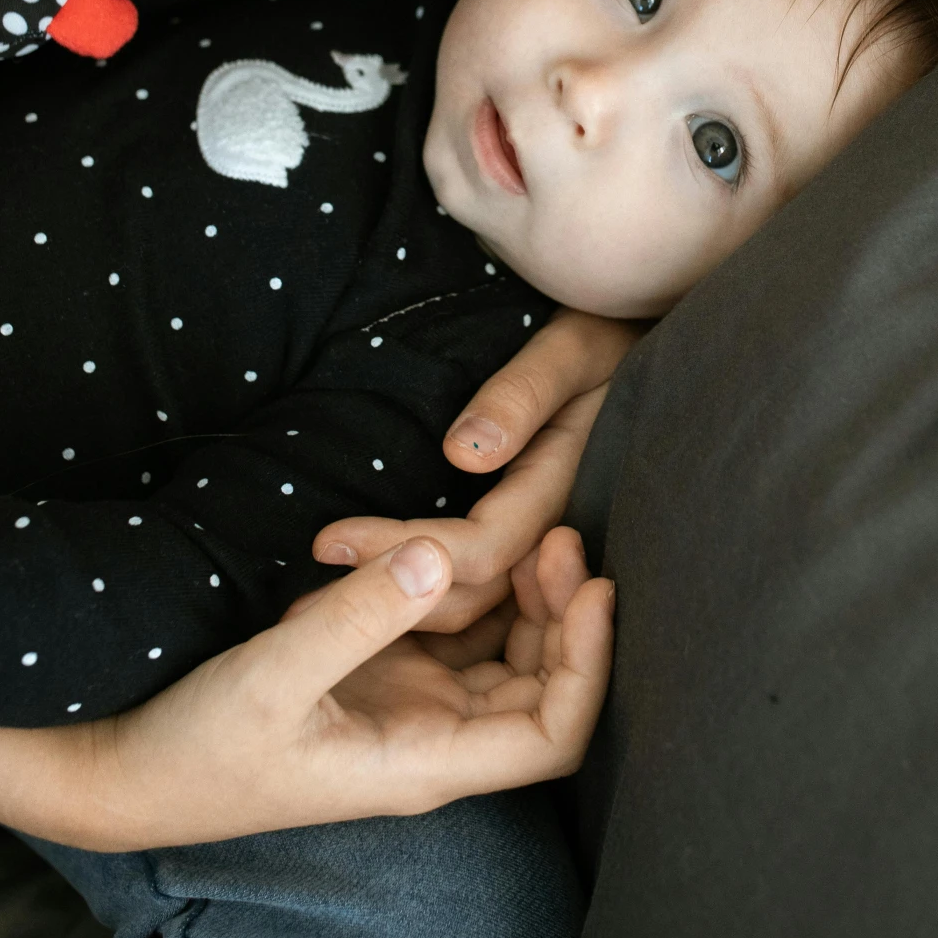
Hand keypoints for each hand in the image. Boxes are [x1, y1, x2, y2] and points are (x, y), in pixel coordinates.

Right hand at [0, 531, 613, 850]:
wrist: (120, 771)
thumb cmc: (194, 747)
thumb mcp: (270, 677)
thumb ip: (357, 618)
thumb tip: (445, 557)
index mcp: (425, 763)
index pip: (553, 735)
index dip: (591, 664)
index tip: (594, 583)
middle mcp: (432, 741)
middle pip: (543, 685)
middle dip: (564, 612)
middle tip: (558, 530)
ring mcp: (408, 708)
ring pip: (503, 652)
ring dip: (522, 593)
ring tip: (520, 521)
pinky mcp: (377, 675)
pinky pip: (451, 630)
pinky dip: (468, 585)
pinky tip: (454, 539)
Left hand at [312, 310, 641, 631]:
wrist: (638, 346)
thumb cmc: (608, 335)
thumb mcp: (572, 348)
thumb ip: (523, 394)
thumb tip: (464, 452)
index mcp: (562, 488)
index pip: (479, 551)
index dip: (401, 551)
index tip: (327, 542)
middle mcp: (554, 528)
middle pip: (470, 594)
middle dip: (388, 595)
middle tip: (299, 600)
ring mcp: (541, 536)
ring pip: (472, 600)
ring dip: (400, 602)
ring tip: (323, 597)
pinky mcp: (526, 530)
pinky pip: (475, 582)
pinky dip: (423, 590)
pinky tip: (373, 587)